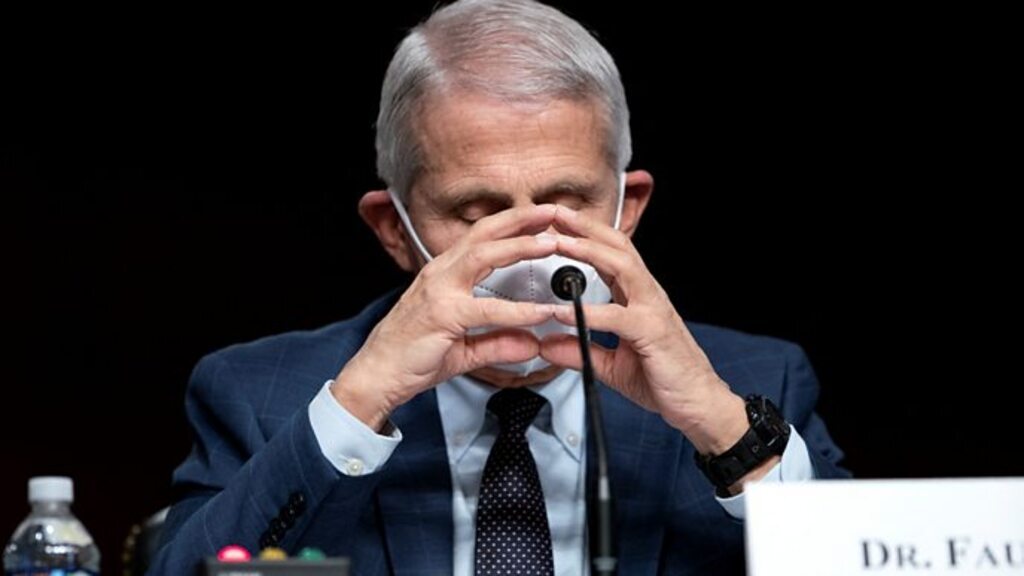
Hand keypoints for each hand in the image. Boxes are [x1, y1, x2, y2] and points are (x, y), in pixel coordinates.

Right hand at [334, 204, 561, 430]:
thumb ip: (498, 343)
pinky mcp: (441, 315)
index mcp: (444, 274)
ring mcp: (439, 291)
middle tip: (552, 211)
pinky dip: (517, 310)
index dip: (511, 224)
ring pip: (483, 256)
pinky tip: (540, 312)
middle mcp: (440, 274)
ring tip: (551, 244)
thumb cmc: (412, 356)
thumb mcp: (464, 348)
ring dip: (520, 247)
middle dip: (520, 219)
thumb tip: (531, 343)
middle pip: (483, 234)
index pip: (481, 238)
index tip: (540, 219)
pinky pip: (486, 309)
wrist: (377, 376)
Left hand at [540, 206, 748, 455]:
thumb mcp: (610, 365)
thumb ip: (579, 351)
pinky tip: (564, 310)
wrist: (698, 405)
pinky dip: (589, 312)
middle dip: (584, 227)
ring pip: (622, 267)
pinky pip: (618, 316)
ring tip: (557, 243)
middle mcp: (647, 295)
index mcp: (637, 297)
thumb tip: (546, 344)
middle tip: (553, 212)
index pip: (610, 253)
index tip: (556, 223)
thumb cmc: (663, 379)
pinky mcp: (653, 333)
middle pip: (617, 247)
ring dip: (588, 251)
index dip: (584, 234)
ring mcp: (653, 310)